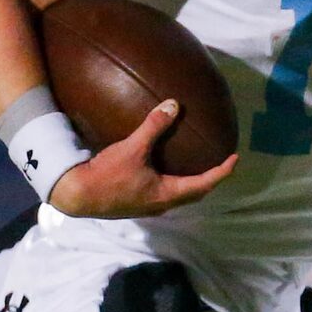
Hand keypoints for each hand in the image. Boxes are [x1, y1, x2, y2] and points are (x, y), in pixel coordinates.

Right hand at [47, 99, 237, 218]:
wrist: (76, 195)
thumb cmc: (107, 176)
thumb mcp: (132, 148)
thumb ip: (154, 126)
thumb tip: (173, 104)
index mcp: (167, 194)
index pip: (204, 184)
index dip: (222, 172)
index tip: (234, 159)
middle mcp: (161, 204)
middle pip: (194, 193)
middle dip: (209, 179)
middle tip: (219, 164)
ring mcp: (147, 206)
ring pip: (178, 195)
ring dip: (190, 182)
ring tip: (196, 166)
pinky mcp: (135, 203)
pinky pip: (163, 193)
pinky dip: (173, 182)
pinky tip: (164, 169)